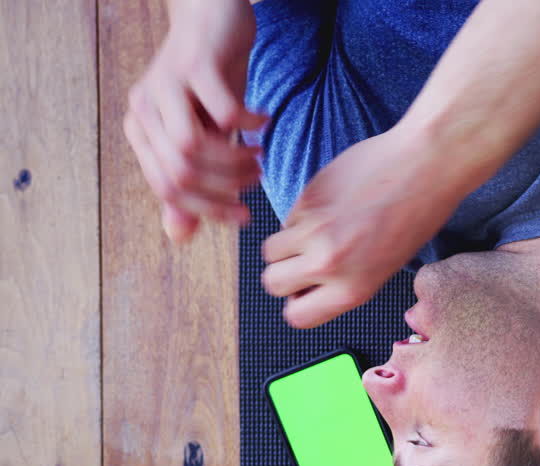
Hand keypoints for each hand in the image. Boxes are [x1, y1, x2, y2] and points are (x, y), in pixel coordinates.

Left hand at [123, 0, 265, 243]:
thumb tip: (179, 237)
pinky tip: (264, 122)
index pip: (167, 191)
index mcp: (142, 132)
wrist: (212, 15)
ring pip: (193, 149)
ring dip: (235, 162)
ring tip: (260, 155)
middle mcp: (144, 110)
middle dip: (225, 188)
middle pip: (179, 174)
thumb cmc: (209, 79)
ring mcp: (167, 85)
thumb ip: (192, 184)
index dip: (207, 210)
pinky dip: (249, 125)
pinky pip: (223, 111)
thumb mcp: (204, 136)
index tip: (242, 217)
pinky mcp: (195, 64)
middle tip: (256, 182)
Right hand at [259, 129, 463, 328]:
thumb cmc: (417, 215)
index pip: (297, 316)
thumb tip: (310, 287)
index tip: (305, 292)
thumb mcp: (386, 267)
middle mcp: (328, 264)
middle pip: (273, 283)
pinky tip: (331, 208)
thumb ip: (345, 282)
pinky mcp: (306, 198)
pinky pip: (287, 219)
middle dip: (286, 275)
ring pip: (271, 250)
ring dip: (288, 246)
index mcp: (352, 288)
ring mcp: (312, 230)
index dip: (298, 303)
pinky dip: (301, 218)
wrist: (424, 165)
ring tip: (317, 234)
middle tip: (306, 262)